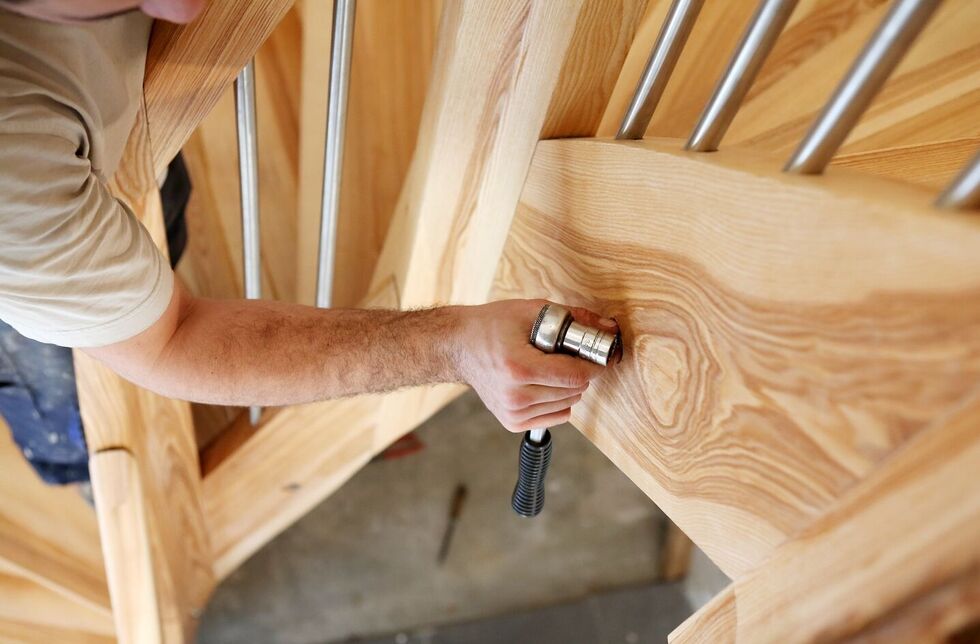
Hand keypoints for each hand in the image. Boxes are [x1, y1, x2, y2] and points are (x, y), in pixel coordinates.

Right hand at [454, 299, 618, 431]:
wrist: (459, 346)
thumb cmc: (492, 326)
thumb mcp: (532, 311)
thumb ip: (574, 318)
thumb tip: (609, 328)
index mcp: (518, 368)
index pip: (575, 376)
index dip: (593, 364)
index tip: (597, 354)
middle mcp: (515, 396)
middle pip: (574, 391)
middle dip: (579, 371)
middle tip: (566, 355)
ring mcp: (512, 413)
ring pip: (568, 404)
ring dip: (568, 386)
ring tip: (549, 367)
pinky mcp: (512, 422)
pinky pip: (557, 416)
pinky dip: (558, 400)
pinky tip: (543, 383)